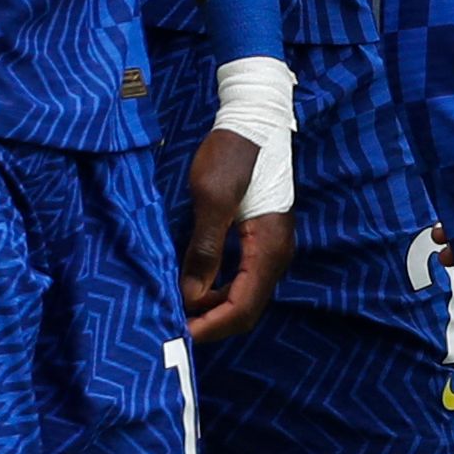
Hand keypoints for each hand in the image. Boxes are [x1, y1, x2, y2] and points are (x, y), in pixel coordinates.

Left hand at [176, 129, 292, 340]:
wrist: (255, 120)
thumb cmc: (233, 152)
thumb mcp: (212, 198)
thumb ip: (204, 249)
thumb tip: (192, 296)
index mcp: (268, 249)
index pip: (243, 308)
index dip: (212, 326)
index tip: (181, 334)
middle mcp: (276, 255)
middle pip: (247, 309)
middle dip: (212, 323)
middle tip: (176, 327)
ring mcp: (271, 247)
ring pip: (245, 295)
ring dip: (215, 308)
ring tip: (180, 309)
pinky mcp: (261, 239)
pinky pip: (243, 278)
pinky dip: (220, 290)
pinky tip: (196, 286)